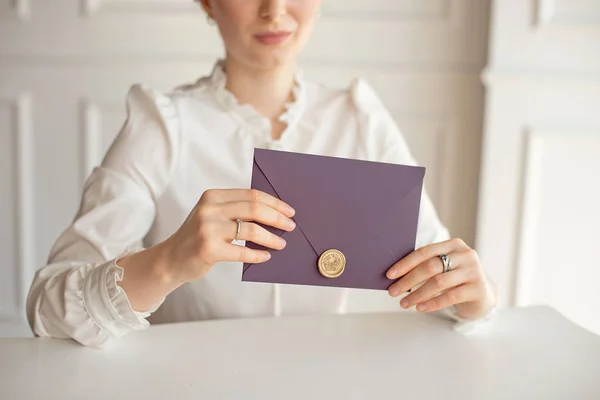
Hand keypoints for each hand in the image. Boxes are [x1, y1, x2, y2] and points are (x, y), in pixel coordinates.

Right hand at [162, 189, 295, 283]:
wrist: (171, 259)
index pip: (251, 195)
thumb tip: (272, 213)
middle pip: (254, 209)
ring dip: (271, 238)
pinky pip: (242, 251)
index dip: (274, 202)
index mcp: (213, 196)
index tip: (289, 211)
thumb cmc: (198, 237)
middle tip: (291, 226)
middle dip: (277, 218)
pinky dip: (257, 254)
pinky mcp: (209, 249)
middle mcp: (210, 209)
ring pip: (251, 230)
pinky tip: (266, 256)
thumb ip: (235, 210)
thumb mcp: (212, 215)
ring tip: (281, 244)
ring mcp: (208, 228)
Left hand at [386, 238, 496, 319]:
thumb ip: (425, 266)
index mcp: (453, 244)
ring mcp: (473, 271)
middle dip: (408, 280)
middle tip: (393, 292)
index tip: (389, 275)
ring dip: (417, 294)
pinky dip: (432, 303)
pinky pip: (450, 296)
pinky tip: (420, 307)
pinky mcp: (478, 288)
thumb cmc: (455, 278)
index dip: (405, 263)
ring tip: (404, 303)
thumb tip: (395, 275)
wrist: (483, 294)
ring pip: (438, 282)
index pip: (424, 252)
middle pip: (430, 267)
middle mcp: (465, 254)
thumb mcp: (443, 268)